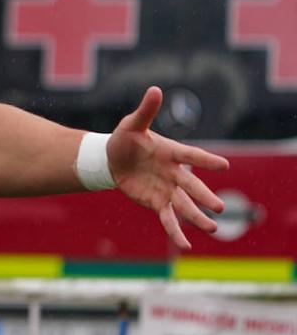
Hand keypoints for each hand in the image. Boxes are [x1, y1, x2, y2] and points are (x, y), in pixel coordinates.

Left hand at [108, 86, 228, 249]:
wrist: (110, 159)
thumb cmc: (125, 139)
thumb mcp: (131, 124)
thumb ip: (145, 111)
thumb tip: (155, 89)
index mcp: (170, 152)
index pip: (191, 156)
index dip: (205, 161)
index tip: (224, 166)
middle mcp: (173, 172)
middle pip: (191, 186)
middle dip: (204, 197)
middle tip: (220, 207)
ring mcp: (166, 189)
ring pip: (184, 205)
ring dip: (197, 217)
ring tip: (213, 228)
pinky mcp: (156, 202)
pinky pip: (168, 219)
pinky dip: (175, 232)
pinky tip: (186, 245)